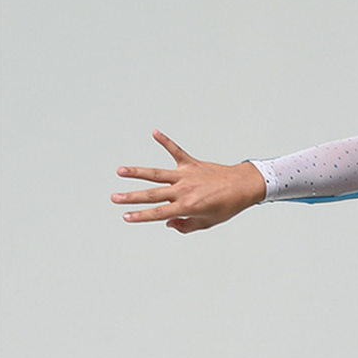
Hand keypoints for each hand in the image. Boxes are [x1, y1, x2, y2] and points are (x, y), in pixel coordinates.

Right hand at [111, 130, 265, 233]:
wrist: (244, 186)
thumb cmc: (227, 206)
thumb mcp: (207, 223)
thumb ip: (186, 225)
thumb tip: (168, 222)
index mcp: (187, 206)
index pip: (158, 213)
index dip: (141, 216)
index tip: (125, 216)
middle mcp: (183, 190)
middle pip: (152, 194)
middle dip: (131, 197)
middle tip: (114, 198)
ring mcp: (186, 175)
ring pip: (157, 173)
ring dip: (138, 172)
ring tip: (120, 170)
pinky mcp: (192, 164)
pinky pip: (176, 151)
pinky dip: (166, 141)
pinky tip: (154, 132)